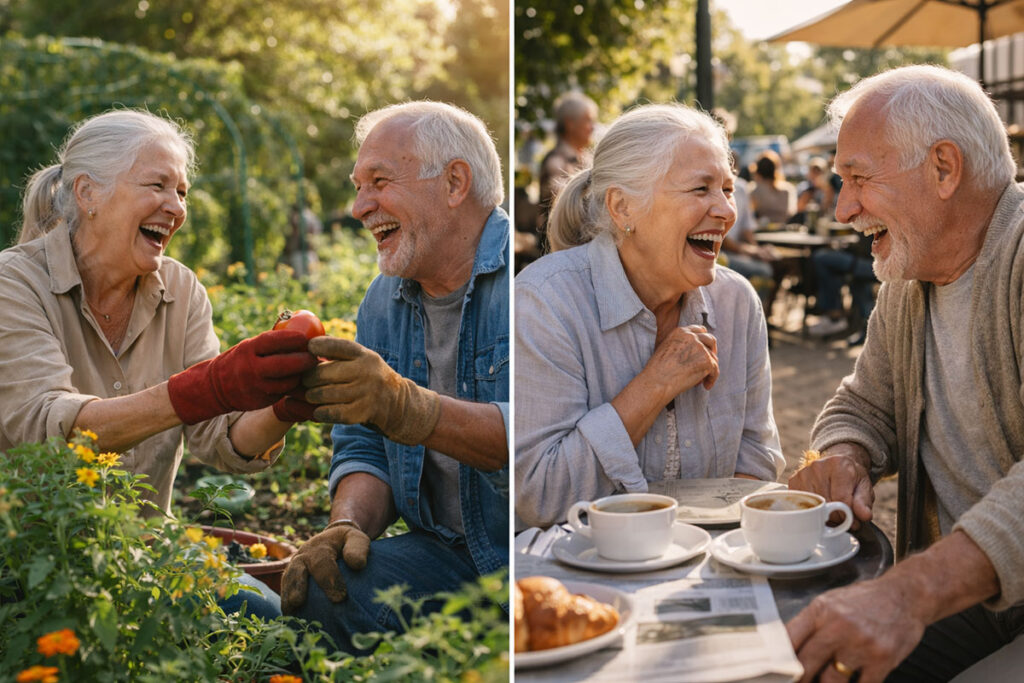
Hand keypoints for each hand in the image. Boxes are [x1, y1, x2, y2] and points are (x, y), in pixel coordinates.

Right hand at [167, 329, 317, 424]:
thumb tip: (303, 333)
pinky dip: (293, 387)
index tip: (307, 338)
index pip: (272, 341)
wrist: (215, 387)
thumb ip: (271, 343)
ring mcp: (256, 387)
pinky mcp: (262, 401)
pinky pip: (283, 393)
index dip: (292, 339)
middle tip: (316, 356)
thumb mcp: (249, 347)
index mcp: (248, 350)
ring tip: (311, 369)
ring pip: (287, 382)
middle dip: (303, 360)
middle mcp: (251, 368)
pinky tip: (300, 381)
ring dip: (301, 376)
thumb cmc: (241, 360)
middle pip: (284, 365)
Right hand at [280, 522, 370, 614]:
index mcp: (319, 548)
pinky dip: (286, 605)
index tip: (340, 597)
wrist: (332, 541)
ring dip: (287, 599)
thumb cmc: (347, 544)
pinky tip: (291, 620)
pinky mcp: (290, 582)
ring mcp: (294, 569)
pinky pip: (285, 592)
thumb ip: (358, 549)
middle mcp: (302, 558)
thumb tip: (357, 564)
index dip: (329, 579)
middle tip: (299, 602)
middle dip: (298, 587)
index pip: (322, 563)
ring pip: (288, 583)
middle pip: (296, 572)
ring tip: (290, 614)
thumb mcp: (356, 539)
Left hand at [304, 336, 440, 444]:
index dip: (315, 347)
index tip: (308, 351)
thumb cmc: (370, 380)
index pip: (333, 346)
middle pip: (321, 373)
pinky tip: (318, 411)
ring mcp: (365, 392)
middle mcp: (366, 371)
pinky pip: (329, 412)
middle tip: (303, 382)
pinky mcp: (362, 412)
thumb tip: (307, 345)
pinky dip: (319, 412)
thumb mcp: (363, 360)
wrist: (398, 405)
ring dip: (310, 397)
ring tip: (310, 396)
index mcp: (364, 355)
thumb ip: (340, 353)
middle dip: (307, 379)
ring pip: (322, 394)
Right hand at [642, 325, 718, 400]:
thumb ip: (680, 345)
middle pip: (710, 340)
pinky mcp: (706, 360)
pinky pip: (715, 370)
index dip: (704, 340)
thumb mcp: (665, 349)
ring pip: (713, 357)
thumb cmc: (657, 371)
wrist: (656, 382)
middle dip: (712, 351)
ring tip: (703, 380)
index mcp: (680, 332)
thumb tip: (694, 353)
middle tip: (710, 363)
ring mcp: (700, 348)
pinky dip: (712, 379)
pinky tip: (706, 386)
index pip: (700, 330)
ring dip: (710, 368)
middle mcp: (691, 337)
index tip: (705, 349)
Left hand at [787, 576, 927, 682]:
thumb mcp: (831, 602)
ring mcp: (861, 644)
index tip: (774, 671)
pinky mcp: (882, 659)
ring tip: (826, 680)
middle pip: (806, 663)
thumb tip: (787, 648)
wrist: (905, 595)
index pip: (789, 639)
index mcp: (820, 610)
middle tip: (798, 682)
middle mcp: (838, 626)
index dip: (778, 659)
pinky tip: (853, 680)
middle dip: (799, 679)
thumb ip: (811, 624)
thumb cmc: (866, 600)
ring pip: (831, 680)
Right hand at [789, 444, 873, 527]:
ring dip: (822, 514)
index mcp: (839, 465)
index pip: (841, 499)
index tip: (852, 521)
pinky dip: (810, 509)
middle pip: (825, 504)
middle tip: (842, 516)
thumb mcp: (864, 487)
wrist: (837, 464)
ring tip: (831, 510)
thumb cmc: (851, 477)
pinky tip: (818, 505)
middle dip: (836, 517)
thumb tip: (864, 516)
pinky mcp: (794, 480)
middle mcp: (818, 466)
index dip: (847, 516)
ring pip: (811, 506)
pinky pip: (800, 504)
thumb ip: (864, 502)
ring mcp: (804, 473)